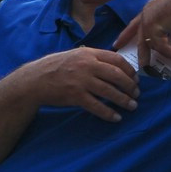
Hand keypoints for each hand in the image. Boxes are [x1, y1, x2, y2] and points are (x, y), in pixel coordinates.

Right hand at [21, 47, 139, 120]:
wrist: (34, 80)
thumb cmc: (56, 67)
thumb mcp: (76, 56)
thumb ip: (94, 59)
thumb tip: (115, 66)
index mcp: (89, 54)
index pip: (117, 60)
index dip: (130, 70)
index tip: (136, 78)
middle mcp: (87, 66)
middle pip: (117, 75)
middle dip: (130, 86)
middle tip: (137, 94)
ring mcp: (81, 81)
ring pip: (110, 91)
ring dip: (124, 100)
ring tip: (132, 106)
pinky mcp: (75, 96)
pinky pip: (97, 106)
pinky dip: (108, 113)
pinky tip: (116, 117)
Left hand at [113, 0, 170, 71]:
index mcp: (151, 9)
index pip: (135, 24)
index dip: (127, 34)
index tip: (118, 43)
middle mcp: (146, 14)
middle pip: (138, 37)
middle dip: (134, 50)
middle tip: (128, 62)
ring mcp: (148, 21)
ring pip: (149, 45)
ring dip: (156, 58)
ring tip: (154, 71)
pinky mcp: (153, 28)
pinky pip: (161, 46)